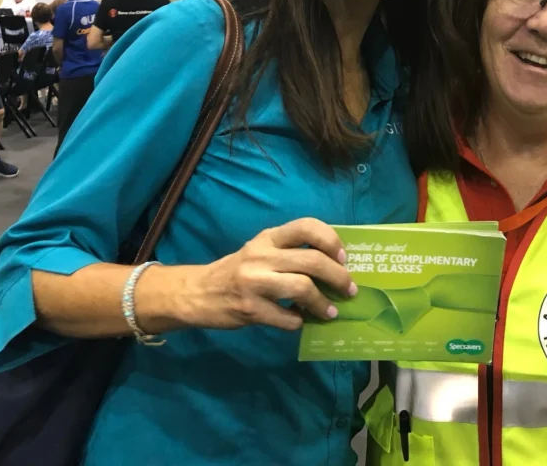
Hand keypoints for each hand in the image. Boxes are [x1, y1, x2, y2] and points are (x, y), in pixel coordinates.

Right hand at [183, 217, 355, 330]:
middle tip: (349, 289)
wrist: (197, 293)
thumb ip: (289, 252)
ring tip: (331, 312)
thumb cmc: (237, 270)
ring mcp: (254, 282)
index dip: (331, 240)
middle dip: (338, 277)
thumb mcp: (260, 251)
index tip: (343, 257)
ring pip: (302, 288)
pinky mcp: (249, 309)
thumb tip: (334, 265)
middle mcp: (262, 255)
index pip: (306, 226)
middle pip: (312, 261)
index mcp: (268, 237)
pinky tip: (299, 321)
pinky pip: (286, 318)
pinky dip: (299, 322)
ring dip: (323, 303)